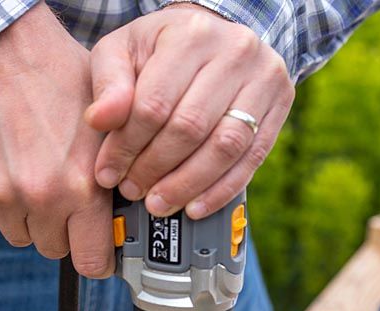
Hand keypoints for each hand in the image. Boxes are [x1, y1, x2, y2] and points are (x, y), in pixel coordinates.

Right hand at [0, 3, 113, 276]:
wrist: (15, 55)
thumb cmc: (64, 85)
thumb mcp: (112, 133)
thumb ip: (119, 180)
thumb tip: (132, 217)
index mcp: (85, 189)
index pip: (93, 263)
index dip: (99, 260)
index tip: (101, 250)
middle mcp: (47, 198)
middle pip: (60, 253)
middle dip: (70, 236)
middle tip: (75, 209)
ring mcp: (12, 195)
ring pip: (30, 238)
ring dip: (40, 222)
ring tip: (49, 187)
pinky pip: (5, 221)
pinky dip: (16, 209)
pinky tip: (26, 179)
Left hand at [86, 5, 294, 217]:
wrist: (219, 36)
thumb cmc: (165, 48)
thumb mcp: (127, 50)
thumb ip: (109, 84)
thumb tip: (100, 121)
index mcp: (190, 34)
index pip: (154, 103)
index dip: (127, 146)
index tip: (108, 174)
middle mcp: (234, 52)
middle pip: (190, 127)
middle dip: (156, 168)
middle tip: (134, 191)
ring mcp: (263, 80)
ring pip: (224, 147)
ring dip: (188, 184)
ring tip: (160, 203)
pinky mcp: (279, 107)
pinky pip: (251, 160)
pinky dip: (221, 190)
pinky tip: (196, 206)